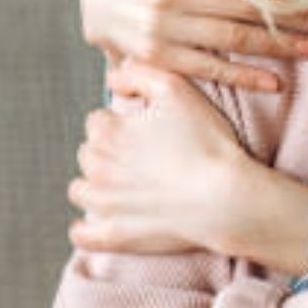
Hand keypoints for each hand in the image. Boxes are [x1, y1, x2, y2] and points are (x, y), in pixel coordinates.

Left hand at [70, 67, 307, 274]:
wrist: (226, 198)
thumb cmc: (207, 142)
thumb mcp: (176, 90)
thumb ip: (138, 73)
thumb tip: (113, 76)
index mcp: (108, 132)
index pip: (97, 121)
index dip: (121, 122)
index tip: (145, 131)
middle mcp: (97, 167)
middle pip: (89, 154)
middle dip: (108, 152)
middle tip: (143, 157)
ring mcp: (103, 204)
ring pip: (81, 190)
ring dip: (96, 185)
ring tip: (127, 185)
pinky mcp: (115, 235)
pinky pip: (83, 235)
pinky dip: (87, 228)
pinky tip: (101, 221)